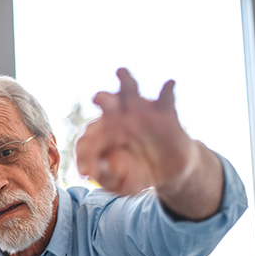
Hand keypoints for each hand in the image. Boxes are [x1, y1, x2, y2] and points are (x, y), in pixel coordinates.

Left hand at [76, 68, 196, 195]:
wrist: (168, 171)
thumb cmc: (137, 173)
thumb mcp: (122, 183)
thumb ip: (109, 178)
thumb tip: (97, 173)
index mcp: (101, 134)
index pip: (89, 139)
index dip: (86, 154)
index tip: (86, 172)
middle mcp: (118, 117)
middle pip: (106, 103)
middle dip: (102, 99)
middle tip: (98, 98)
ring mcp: (141, 113)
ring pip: (130, 92)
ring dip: (126, 82)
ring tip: (121, 72)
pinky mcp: (165, 115)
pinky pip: (166, 98)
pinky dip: (167, 90)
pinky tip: (169, 84)